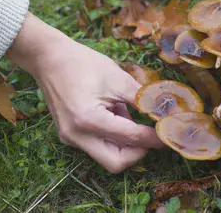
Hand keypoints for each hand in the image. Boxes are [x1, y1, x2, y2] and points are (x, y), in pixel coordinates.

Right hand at [7, 13, 163, 172]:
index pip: (131, 138)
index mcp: (88, 120)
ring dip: (125, 143)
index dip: (155, 137)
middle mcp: (76, 136)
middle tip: (153, 134)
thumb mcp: (118, 78)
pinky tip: (112, 113)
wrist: (49, 58)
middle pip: (117, 162)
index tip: (171, 133)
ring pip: (106, 156)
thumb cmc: (83, 63)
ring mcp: (70, 138)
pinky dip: (112, 137)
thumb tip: (166, 115)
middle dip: (139, 151)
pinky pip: (96, 146)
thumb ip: (142, 100)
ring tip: (126, 114)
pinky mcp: (69, 136)